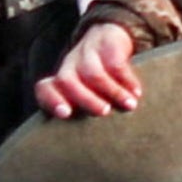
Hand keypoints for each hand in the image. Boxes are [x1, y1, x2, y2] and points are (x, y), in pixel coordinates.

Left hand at [31, 17, 145, 120]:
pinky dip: (127, 80)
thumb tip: (91, 144)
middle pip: (67, 81)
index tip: (66, 114)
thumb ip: (82, 112)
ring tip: (129, 106)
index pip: (44, 88)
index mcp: (61, 81)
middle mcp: (70, 66)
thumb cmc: (99, 77)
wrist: (111, 37)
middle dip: (85, 99)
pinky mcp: (106, 43)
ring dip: (112, 91)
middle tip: (104, 112)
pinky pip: (115, 63)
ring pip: (92, 73)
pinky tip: (137, 92)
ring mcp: (87, 54)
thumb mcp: (87, 93)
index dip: (51, 100)